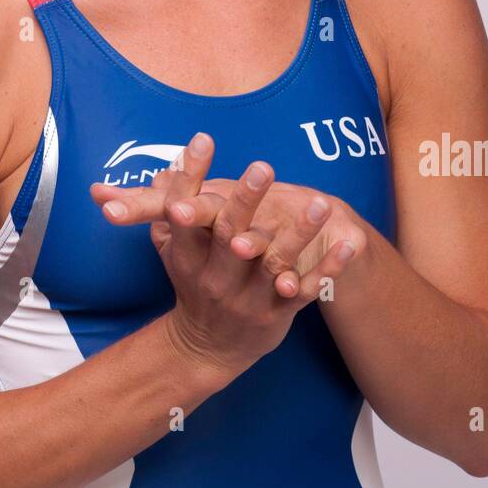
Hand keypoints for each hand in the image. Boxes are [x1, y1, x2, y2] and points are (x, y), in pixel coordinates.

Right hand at [106, 132, 343, 375]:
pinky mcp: (277, 312)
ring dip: (299, 232)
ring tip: (320, 201)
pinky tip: (348, 244)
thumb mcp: (172, 248)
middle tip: (263, 165)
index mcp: (187, 254)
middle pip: (230, 233)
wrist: (207, 349)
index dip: (191, 174)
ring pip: (274, 260)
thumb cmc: (193, 283)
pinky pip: (305, 289)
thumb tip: (139, 175)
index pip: (185, 209)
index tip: (201, 138)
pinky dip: (327, 268)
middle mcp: (214, 276)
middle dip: (246, 199)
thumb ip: (163, 209)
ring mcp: (247, 296)